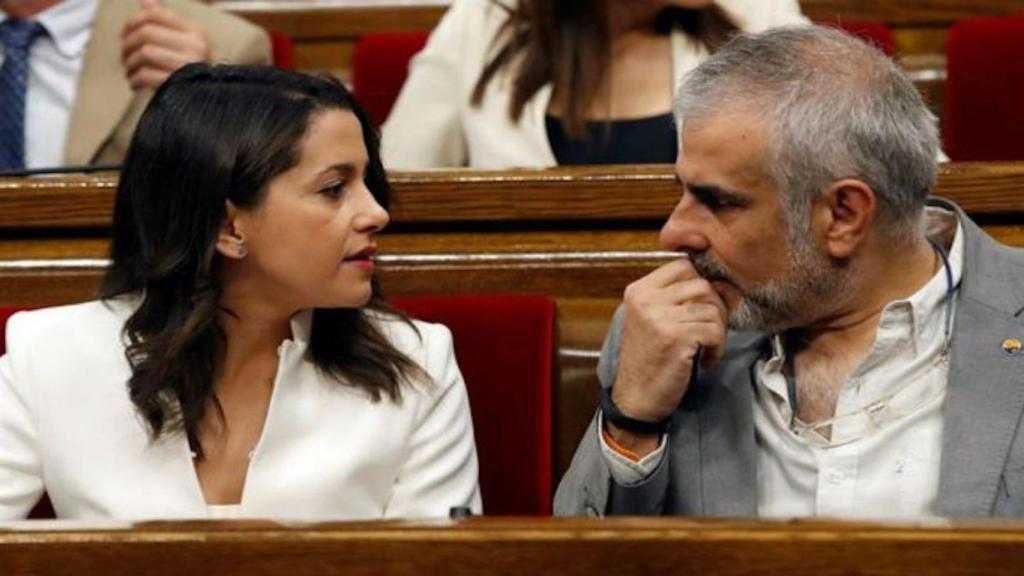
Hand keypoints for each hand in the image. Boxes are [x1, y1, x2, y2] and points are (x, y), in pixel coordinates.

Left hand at [121, 0, 210, 90]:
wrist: (208, 104)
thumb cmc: (192, 72)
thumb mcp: (183, 43)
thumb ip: (164, 22)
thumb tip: (145, 0)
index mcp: (195, 33)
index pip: (155, 15)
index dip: (133, 21)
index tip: (124, 33)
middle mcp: (195, 47)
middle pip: (146, 33)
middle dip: (128, 44)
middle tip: (124, 55)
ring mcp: (188, 67)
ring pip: (145, 53)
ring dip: (130, 63)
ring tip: (129, 71)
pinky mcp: (180, 85)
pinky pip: (146, 75)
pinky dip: (135, 79)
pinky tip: (135, 83)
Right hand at [611, 257, 727, 424]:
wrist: (636, 398)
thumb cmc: (648, 360)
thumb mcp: (650, 319)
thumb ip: (671, 297)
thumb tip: (715, 282)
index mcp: (639, 291)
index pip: (682, 265)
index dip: (702, 282)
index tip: (706, 304)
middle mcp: (646, 300)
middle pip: (701, 284)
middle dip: (716, 307)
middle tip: (711, 329)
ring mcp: (660, 317)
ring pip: (712, 308)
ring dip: (718, 331)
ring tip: (708, 348)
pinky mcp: (675, 338)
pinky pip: (714, 331)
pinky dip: (718, 348)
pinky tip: (706, 360)